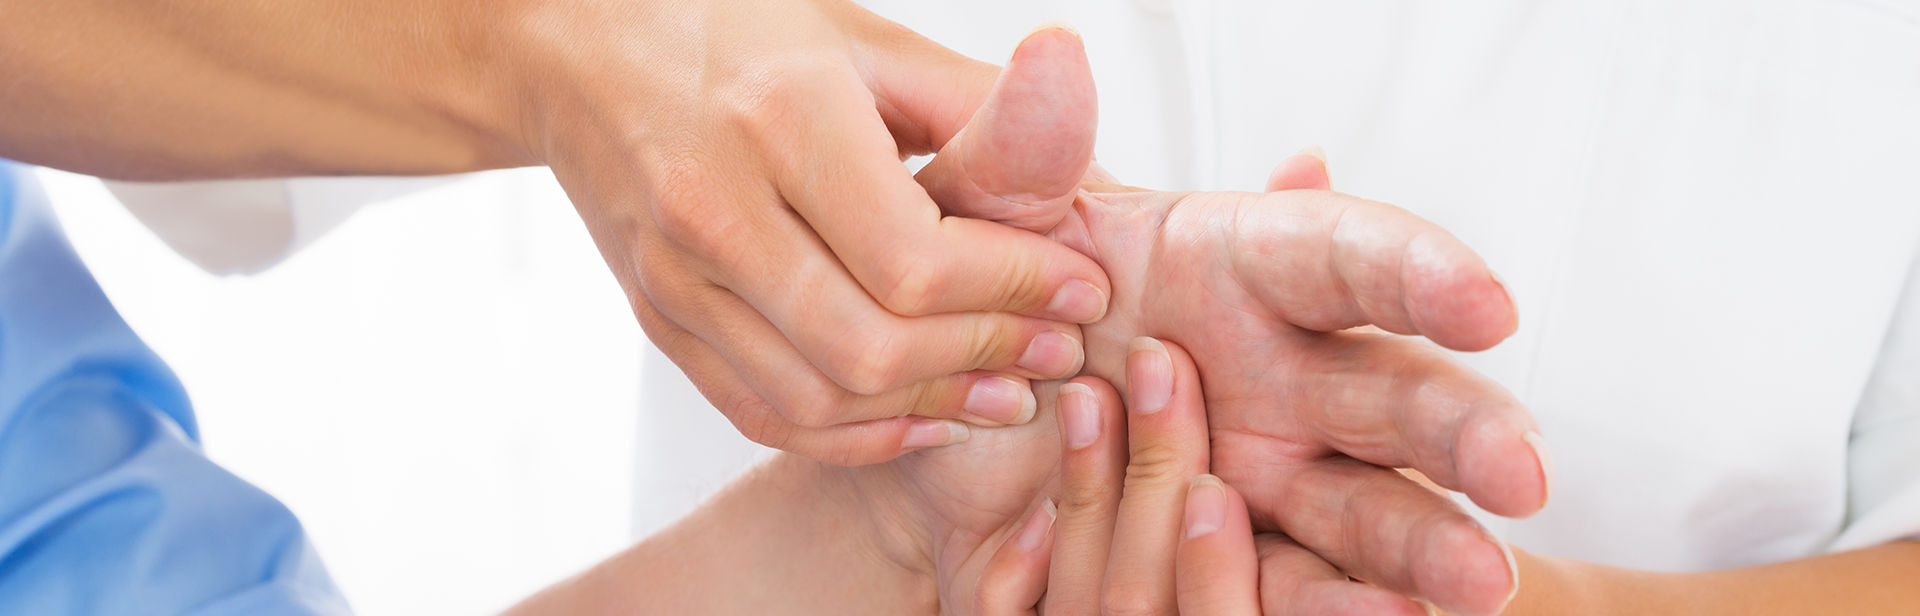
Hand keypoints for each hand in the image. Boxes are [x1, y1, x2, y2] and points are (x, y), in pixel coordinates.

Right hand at [522, 4, 1119, 463]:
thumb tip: (1089, 180)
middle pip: (870, 343)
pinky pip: (762, 412)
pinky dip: (851, 433)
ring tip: (1003, 392)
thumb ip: (978, 110)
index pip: (916, 258)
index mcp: (781, 118)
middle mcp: (715, 206)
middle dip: (986, 356)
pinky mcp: (660, 317)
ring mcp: (675, 275)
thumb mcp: (865, 41)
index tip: (1081, 290)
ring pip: (818, 396)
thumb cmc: (733, 29)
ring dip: (928, 408)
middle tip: (1057, 350)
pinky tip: (918, 416)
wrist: (576, 49)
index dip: (1015, 289)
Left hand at [923, 38, 1545, 614]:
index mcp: (1242, 270)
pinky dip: (1326, 608)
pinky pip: (1286, 593)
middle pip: (1394, 398)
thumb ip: (1021, 152)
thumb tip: (1053, 56)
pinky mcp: (1235, 566)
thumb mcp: (985, 226)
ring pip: (1367, 514)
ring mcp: (1267, 481)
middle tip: (1524, 473)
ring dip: (1423, 546)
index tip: (1487, 306)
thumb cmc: (990, 298)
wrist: (938, 423)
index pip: (1346, 258)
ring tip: (1482, 582)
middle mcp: (1280, 377)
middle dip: (1462, 432)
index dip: (1420, 276)